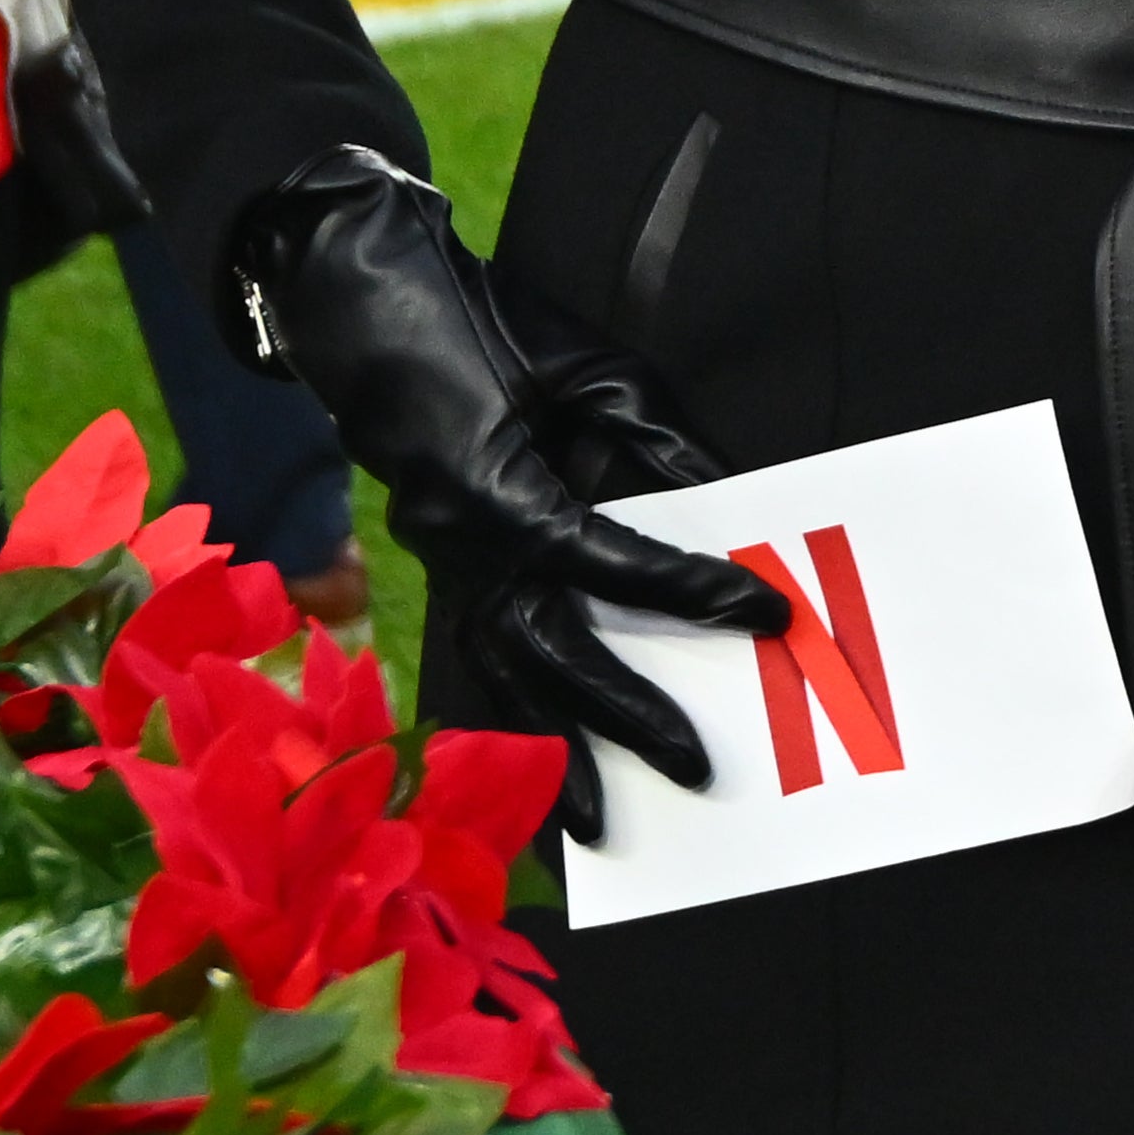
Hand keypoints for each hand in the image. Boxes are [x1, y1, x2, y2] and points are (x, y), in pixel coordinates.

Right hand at [225, 145, 780, 843]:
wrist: (367, 306)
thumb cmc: (486, 327)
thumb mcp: (594, 371)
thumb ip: (661, 444)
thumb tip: (729, 504)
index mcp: (495, 492)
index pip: (607, 561)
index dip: (688, 590)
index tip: (766, 612)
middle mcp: (458, 548)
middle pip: (547, 654)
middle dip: (625, 715)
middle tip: (700, 767)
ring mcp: (439, 564)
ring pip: (497, 679)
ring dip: (545, 753)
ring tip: (595, 828)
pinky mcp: (440, 565)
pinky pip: (474, 658)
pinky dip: (505, 715)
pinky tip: (530, 771)